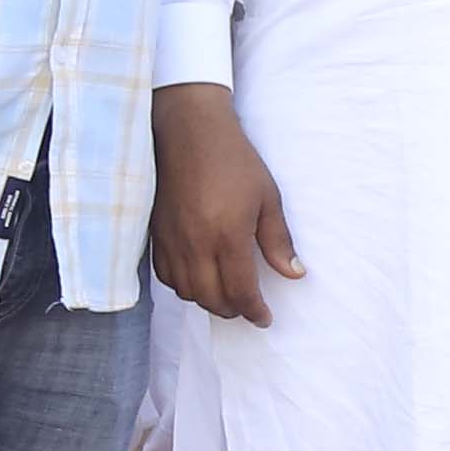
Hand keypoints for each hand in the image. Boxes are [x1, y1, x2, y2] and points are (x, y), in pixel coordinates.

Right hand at [149, 79, 299, 320]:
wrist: (189, 132)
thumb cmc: (234, 160)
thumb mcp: (267, 197)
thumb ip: (278, 241)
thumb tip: (294, 274)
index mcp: (227, 236)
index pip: (240, 291)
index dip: (254, 311)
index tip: (264, 318)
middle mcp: (196, 244)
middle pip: (210, 298)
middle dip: (232, 310)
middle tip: (247, 308)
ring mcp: (172, 240)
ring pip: (186, 291)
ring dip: (206, 300)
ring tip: (224, 295)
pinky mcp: (156, 233)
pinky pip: (165, 275)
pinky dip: (183, 286)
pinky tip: (197, 279)